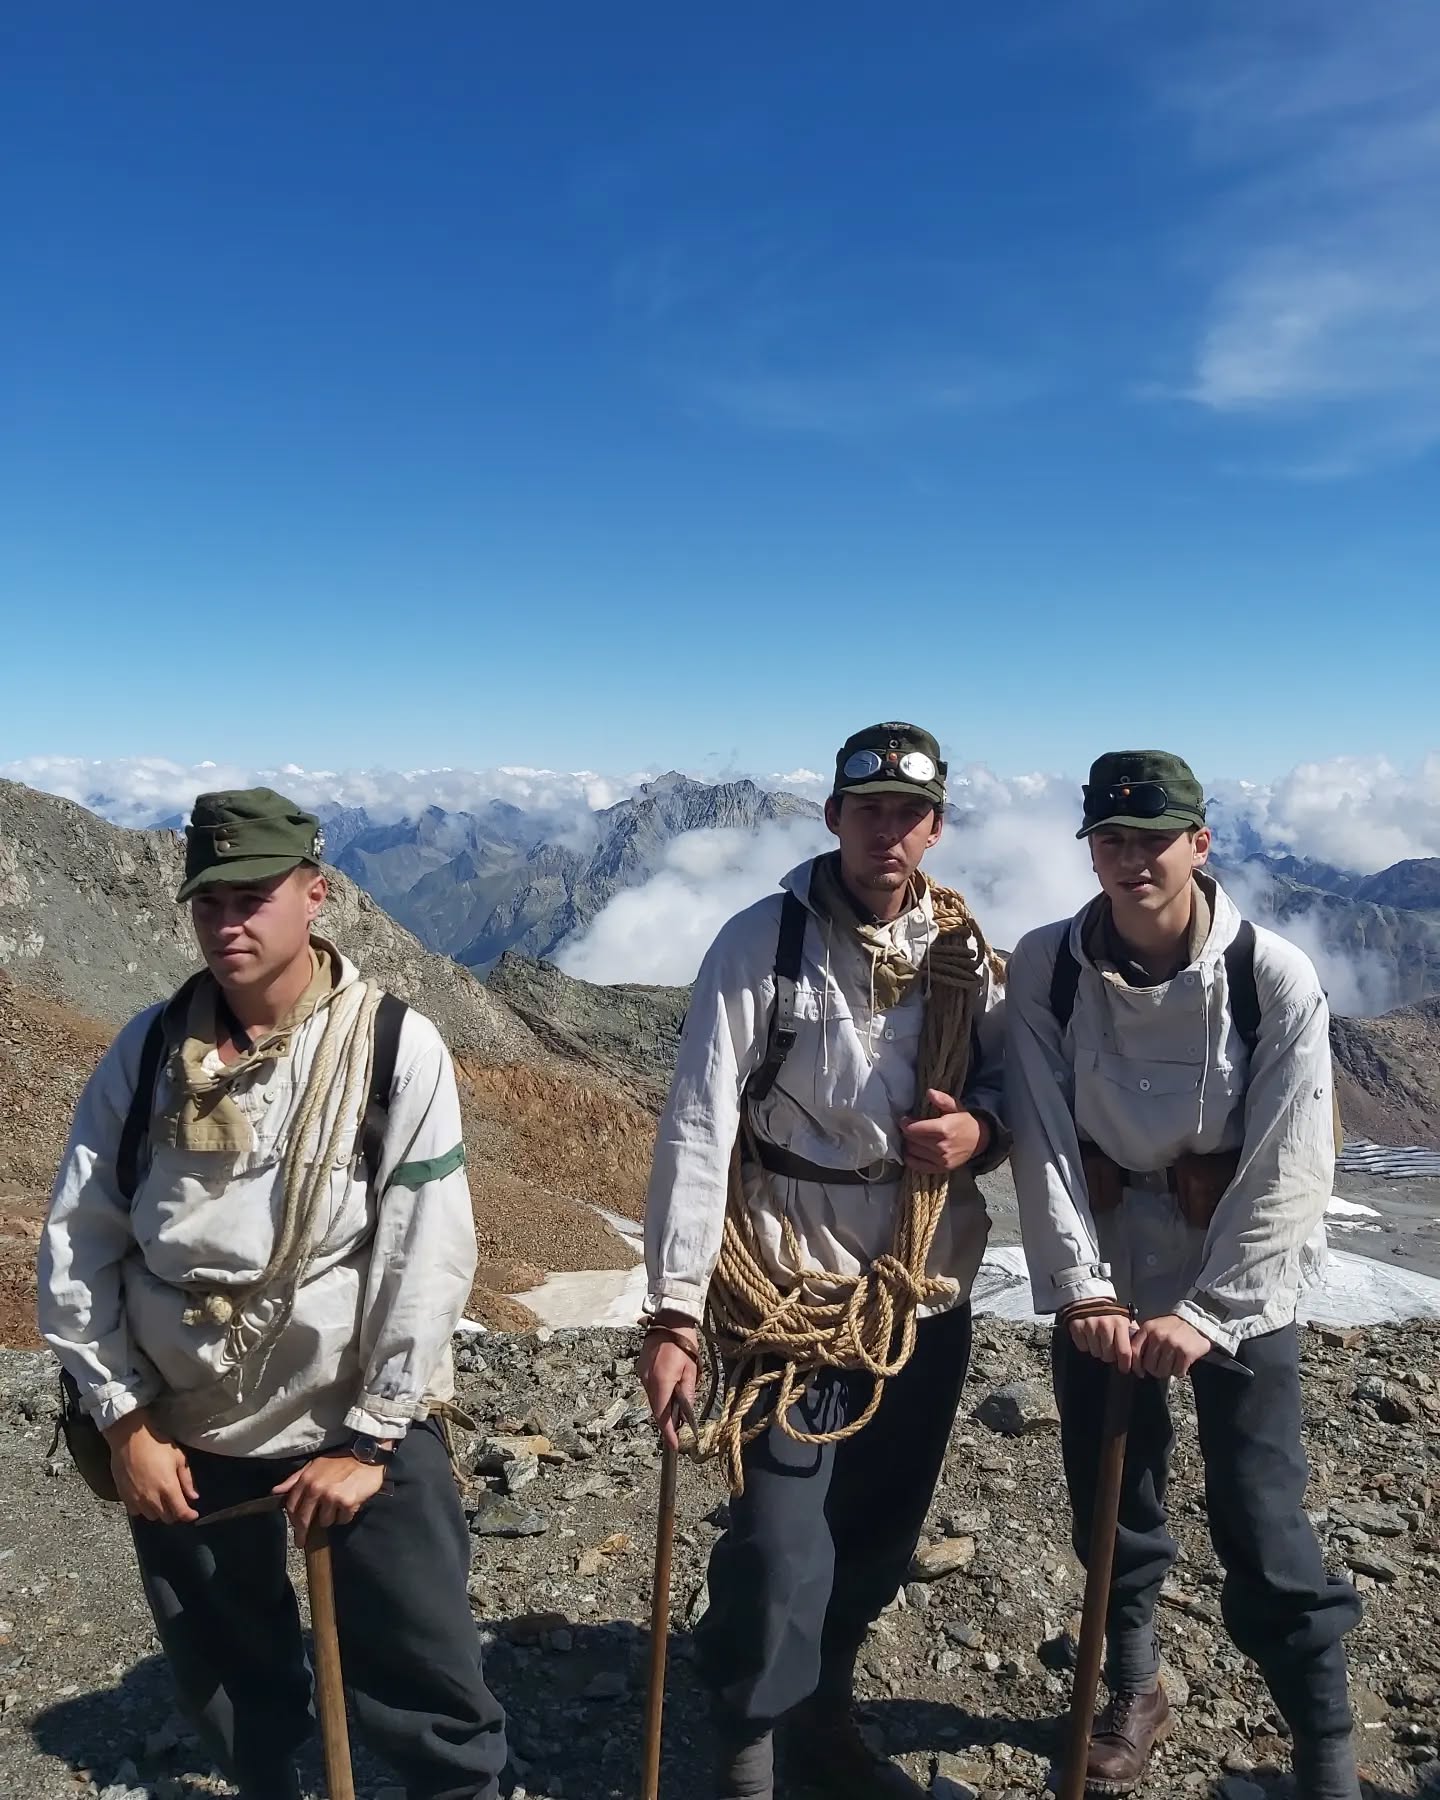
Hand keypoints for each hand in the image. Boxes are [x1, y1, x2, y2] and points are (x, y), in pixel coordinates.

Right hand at [104, 1410, 199, 1522]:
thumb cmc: (157, 1445)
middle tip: (178, 1503)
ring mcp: (136, 1499)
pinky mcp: (124, 1497)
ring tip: (162, 1500)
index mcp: (168, 1487)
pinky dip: (143, 1509)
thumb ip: (187, 1480)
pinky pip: (136, 1512)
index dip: (189, 1516)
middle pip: (166, 1518)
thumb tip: (193, 1496)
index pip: (180, 1512)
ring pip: (151, 1517)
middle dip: (175, 1513)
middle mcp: (152, 1497)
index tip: (193, 1514)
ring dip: (159, 1512)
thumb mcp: (178, 1458)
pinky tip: (146, 1498)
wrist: (130, 1439)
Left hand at [273, 1453, 387, 1547]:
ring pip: (325, 1522)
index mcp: (307, 1479)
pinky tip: (348, 1505)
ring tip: (337, 1506)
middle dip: (302, 1533)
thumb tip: (275, 1491)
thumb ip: (294, 1479)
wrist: (367, 1456)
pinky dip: (345, 1516)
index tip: (295, 1527)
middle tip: (303, 1541)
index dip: (292, 1519)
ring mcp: (332, 1497)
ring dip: (330, 1518)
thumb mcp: (315, 1464)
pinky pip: (342, 1520)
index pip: (292, 1506)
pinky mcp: (347, 1503)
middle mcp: (317, 1489)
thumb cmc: (340, 1460)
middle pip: (304, 1519)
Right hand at [637, 1315, 698, 1451]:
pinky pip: (650, 1387)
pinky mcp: (640, 1368)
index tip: (674, 1446)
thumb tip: (687, 1416)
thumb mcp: (691, 1371)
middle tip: (680, 1429)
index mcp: (661, 1383)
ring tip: (677, 1408)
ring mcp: (642, 1375)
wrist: (669, 1320)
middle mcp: (647, 1381)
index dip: (668, 1433)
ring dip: (663, 1406)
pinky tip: (670, 1390)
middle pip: (656, 1409)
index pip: (662, 1415)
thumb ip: (687, 1394)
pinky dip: (659, 1393)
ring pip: (653, 1399)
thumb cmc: (685, 1344)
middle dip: (667, 1421)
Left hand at [901, 1091, 988, 1173]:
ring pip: (913, 1152)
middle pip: (912, 1140)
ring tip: (912, 1138)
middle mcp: (942, 1146)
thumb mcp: (955, 1106)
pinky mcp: (941, 1169)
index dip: (905, 1123)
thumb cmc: (963, 1121)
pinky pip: (918, 1166)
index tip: (905, 1120)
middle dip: (907, 1133)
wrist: (979, 1140)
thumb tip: (929, 1092)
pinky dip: (911, 1159)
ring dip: (909, 1144)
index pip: (914, 1129)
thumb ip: (942, 1099)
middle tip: (910, 1128)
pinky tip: (913, 1152)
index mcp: (944, 1129)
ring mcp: (941, 1160)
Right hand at [1066, 1311, 1137, 1371]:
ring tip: (1099, 1340)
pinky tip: (1089, 1337)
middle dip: (1110, 1356)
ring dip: (1098, 1350)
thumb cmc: (1110, 1314)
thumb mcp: (1125, 1320)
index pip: (1124, 1352)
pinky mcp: (1076, 1327)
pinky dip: (1086, 1345)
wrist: (1090, 1299)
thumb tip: (1141, 1354)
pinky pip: (1083, 1347)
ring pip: (1095, 1353)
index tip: (1124, 1368)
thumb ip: (1132, 1335)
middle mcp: (1104, 1325)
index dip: (1125, 1364)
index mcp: (1119, 1323)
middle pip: (1108, 1356)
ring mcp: (1089, 1326)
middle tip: (1109, 1348)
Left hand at [1132, 1314, 1211, 1380]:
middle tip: (1160, 1367)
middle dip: (1154, 1370)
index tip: (1139, 1372)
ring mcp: (1172, 1344)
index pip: (1135, 1351)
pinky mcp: (1186, 1353)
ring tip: (1171, 1364)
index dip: (1136, 1365)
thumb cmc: (1171, 1328)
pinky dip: (1178, 1372)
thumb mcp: (1154, 1327)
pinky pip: (1177, 1372)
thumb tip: (1132, 1361)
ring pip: (1162, 1371)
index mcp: (1148, 1328)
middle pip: (1149, 1365)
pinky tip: (1180, 1364)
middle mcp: (1159, 1335)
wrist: (1195, 1323)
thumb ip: (1143, 1340)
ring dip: (1167, 1371)